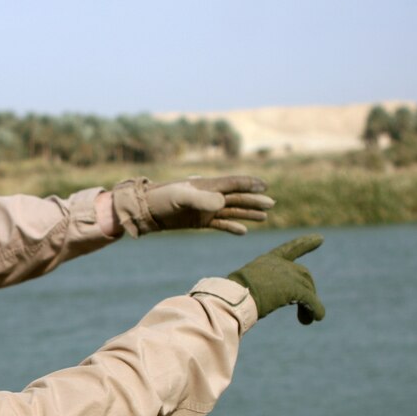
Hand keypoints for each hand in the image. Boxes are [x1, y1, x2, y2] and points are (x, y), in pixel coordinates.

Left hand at [112, 175, 273, 236]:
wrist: (144, 211)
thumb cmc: (161, 199)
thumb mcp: (180, 197)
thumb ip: (201, 199)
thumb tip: (222, 203)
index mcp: (207, 186)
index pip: (233, 184)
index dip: (248, 184)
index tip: (265, 186)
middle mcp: (209, 196)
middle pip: (236, 198)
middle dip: (254, 200)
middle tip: (272, 204)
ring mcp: (204, 209)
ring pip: (231, 211)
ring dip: (247, 213)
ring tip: (265, 216)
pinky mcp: (199, 221)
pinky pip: (220, 224)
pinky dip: (231, 227)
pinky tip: (243, 231)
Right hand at [228, 234, 324, 323]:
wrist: (234, 298)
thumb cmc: (232, 297)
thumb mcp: (245, 287)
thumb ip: (256, 290)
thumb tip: (248, 307)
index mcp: (267, 261)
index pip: (290, 249)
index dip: (306, 243)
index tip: (320, 238)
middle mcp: (280, 264)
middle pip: (303, 275)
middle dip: (308, 290)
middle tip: (306, 308)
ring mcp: (288, 275)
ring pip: (308, 289)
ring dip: (309, 305)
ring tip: (305, 320)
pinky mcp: (294, 289)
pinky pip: (311, 301)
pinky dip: (315, 310)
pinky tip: (315, 318)